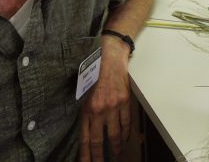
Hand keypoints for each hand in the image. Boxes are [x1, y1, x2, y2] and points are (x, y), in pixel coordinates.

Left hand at [79, 37, 130, 161]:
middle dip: (99, 157)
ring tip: (116, 156)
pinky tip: (125, 139)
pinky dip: (126, 134)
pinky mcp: (124, 102)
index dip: (86, 156)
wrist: (108, 56)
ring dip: (116, 148)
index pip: (85, 139)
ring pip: (115, 135)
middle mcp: (99, 110)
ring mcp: (113, 107)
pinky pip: (126, 123)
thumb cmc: (94, 72)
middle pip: (100, 141)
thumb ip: (84, 110)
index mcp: (86, 109)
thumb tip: (84, 130)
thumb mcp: (82, 92)